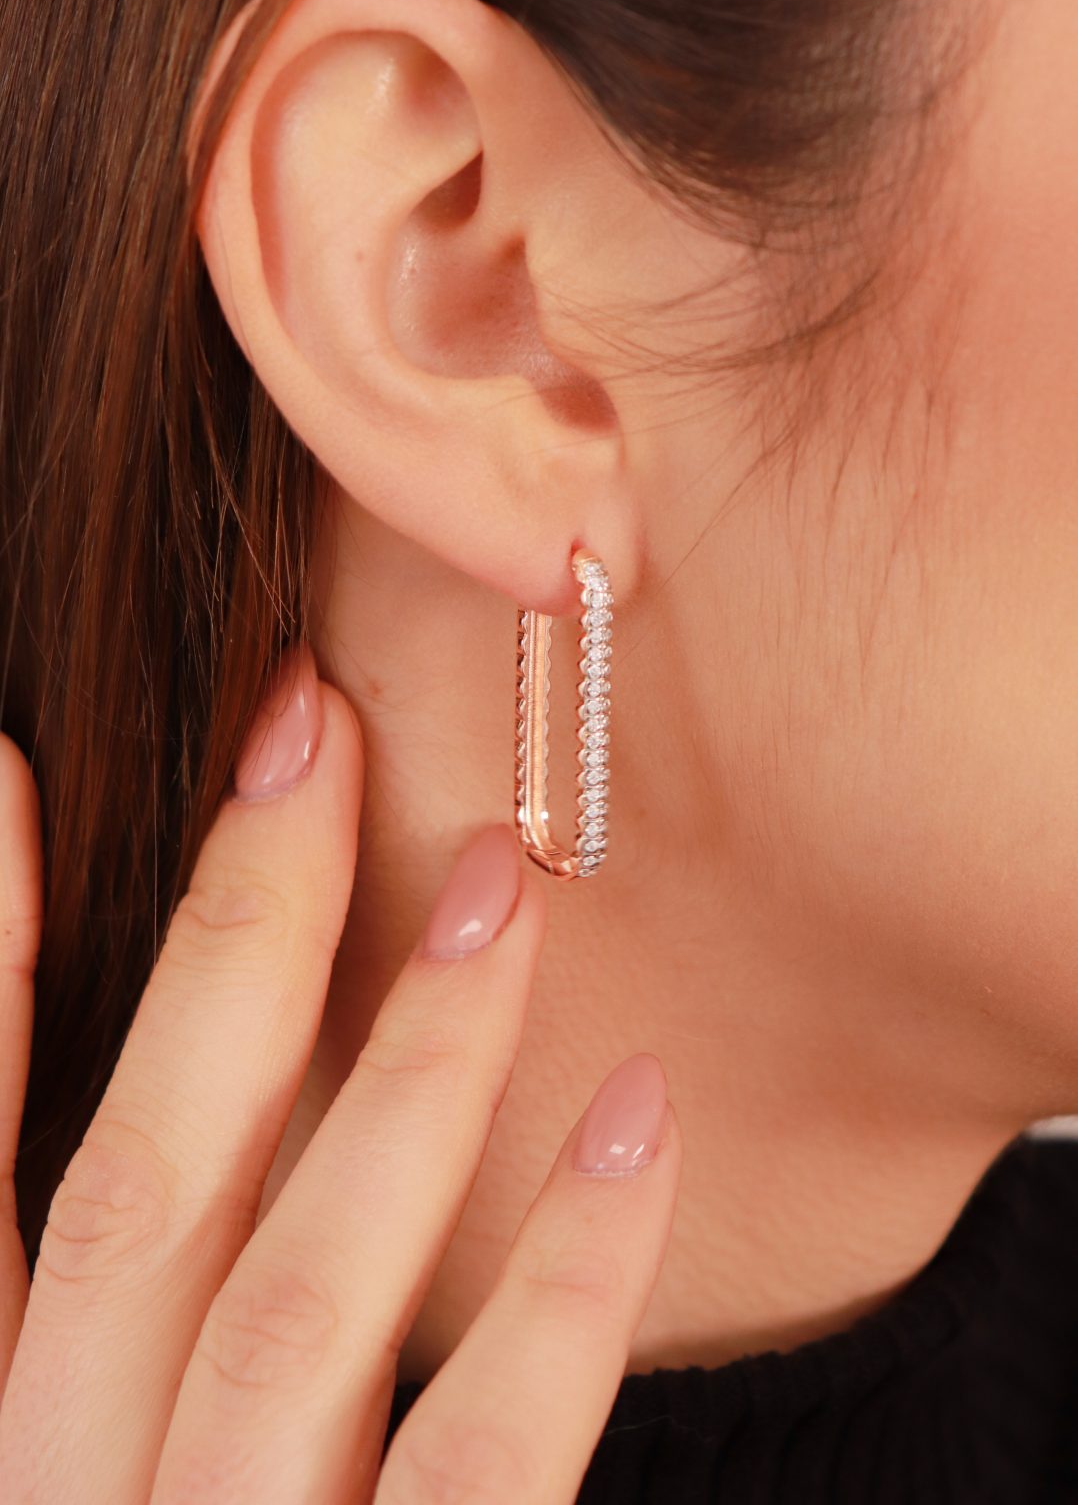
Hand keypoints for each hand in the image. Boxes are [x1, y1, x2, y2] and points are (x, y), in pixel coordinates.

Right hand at [0, 651, 681, 1502]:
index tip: (24, 771)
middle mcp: (57, 1492)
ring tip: (505, 887)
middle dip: (233, 943)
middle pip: (142, 1188)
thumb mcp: (66, 1437)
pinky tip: (634, 1118)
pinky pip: (481, 1474)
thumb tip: (168, 1081)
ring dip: (409, 1074)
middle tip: (316, 731)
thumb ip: (86, 1282)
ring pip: (301, 1303)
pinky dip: (561, 1290)